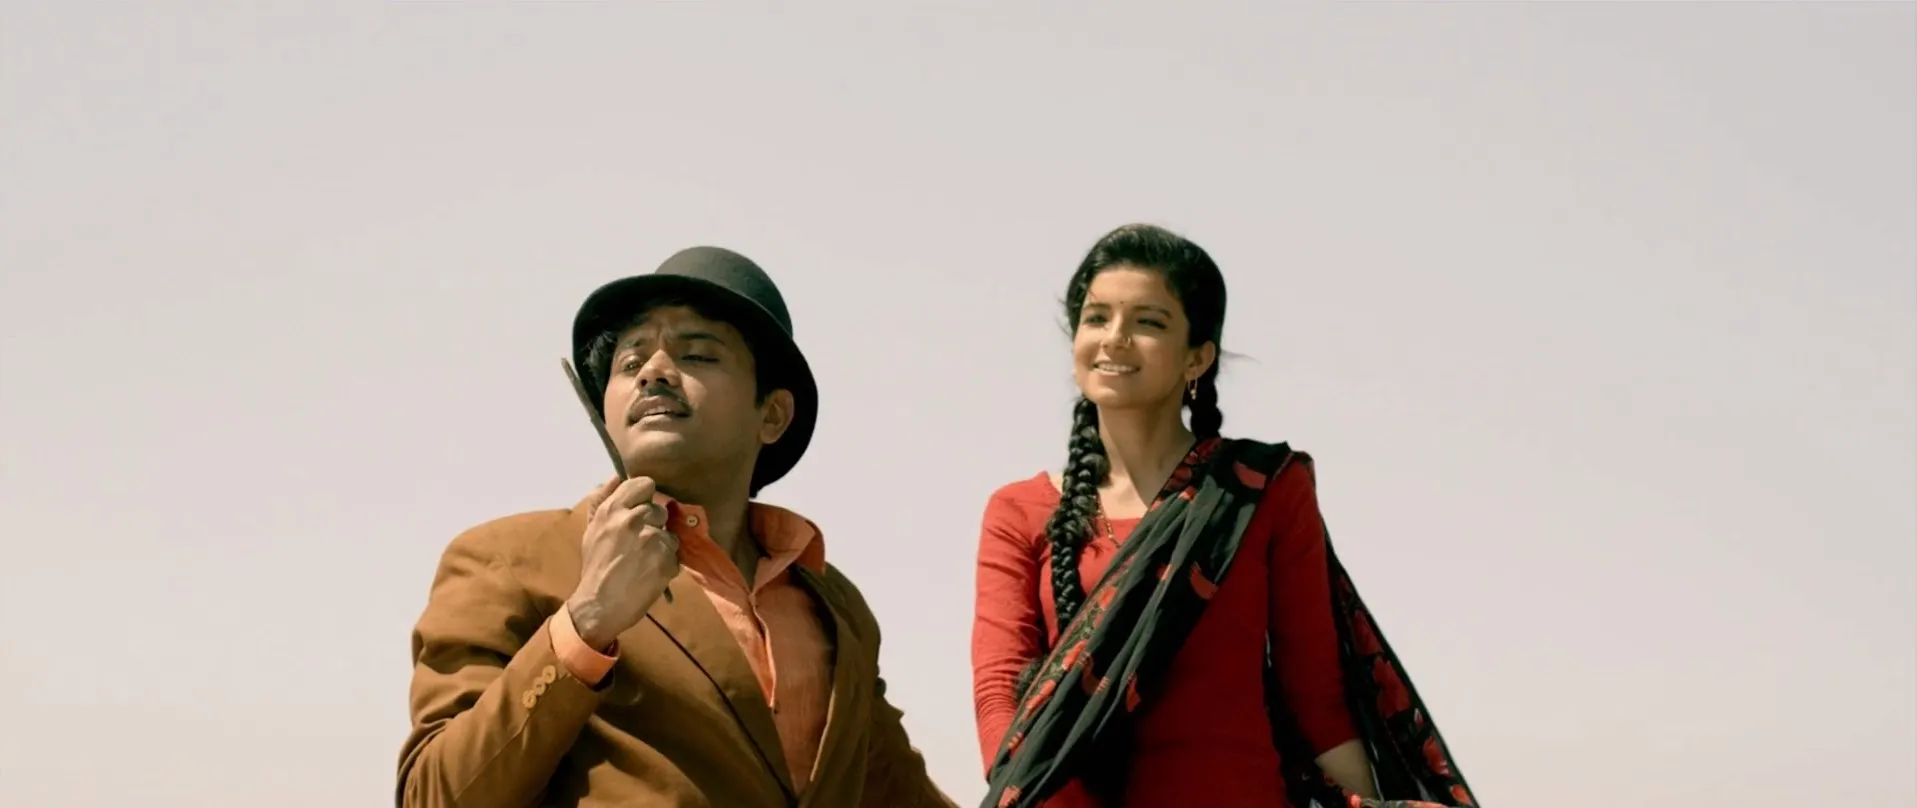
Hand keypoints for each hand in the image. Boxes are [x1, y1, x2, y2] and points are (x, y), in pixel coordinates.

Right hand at [566, 475, 681, 648]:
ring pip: (669, 533)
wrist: (599, 605)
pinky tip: (650, 574)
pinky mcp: (665, 560)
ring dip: (662, 546)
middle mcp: (632, 520)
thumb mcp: (592, 529)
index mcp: (612, 510)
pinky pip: (675, 555)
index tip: (643, 507)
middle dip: (654, 524)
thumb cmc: (595, 566)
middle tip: (640, 543)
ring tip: (644, 561)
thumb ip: (602, 500)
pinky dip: (666, 565)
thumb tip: (615, 476)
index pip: (644, 484)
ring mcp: (651, 540)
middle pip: (660, 509)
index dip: (646, 496)